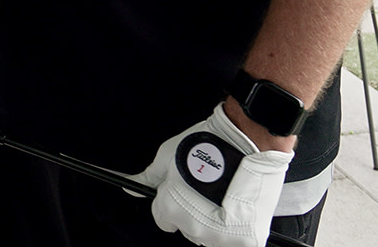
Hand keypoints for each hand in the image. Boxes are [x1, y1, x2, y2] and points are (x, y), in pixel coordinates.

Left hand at [139, 102, 292, 246]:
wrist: (247, 142)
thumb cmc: (208, 144)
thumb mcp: (167, 155)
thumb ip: (148, 177)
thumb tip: (129, 186)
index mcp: (172, 208)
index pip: (161, 217)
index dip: (170, 199)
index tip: (182, 187)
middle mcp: (194, 228)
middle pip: (186, 228)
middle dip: (191, 210)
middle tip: (204, 188)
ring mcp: (221, 237)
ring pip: (208, 236)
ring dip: (212, 221)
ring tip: (222, 194)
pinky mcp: (248, 241)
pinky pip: (232, 242)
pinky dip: (234, 229)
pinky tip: (235, 206)